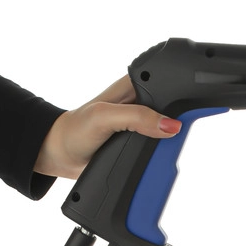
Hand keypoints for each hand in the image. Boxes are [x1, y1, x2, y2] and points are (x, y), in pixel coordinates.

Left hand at [34, 75, 181, 178]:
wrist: (61, 155)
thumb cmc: (75, 130)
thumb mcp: (104, 118)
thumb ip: (137, 117)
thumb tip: (171, 125)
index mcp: (137, 84)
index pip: (170, 84)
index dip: (182, 97)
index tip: (184, 119)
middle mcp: (143, 102)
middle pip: (176, 111)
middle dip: (178, 125)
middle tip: (163, 140)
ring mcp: (144, 124)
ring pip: (172, 133)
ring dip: (171, 145)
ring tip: (157, 152)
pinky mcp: (142, 143)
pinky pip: (162, 149)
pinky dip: (163, 156)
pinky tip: (158, 160)